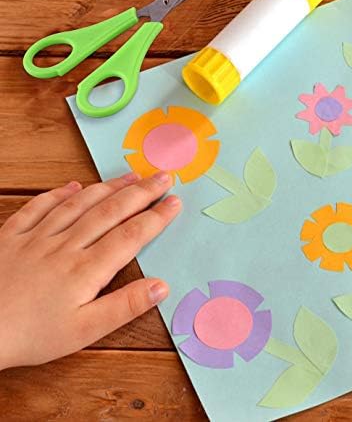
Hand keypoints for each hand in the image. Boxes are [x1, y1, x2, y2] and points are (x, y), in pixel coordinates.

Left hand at [0, 171, 180, 370]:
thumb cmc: (31, 336)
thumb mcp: (83, 332)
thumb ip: (124, 307)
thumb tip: (161, 286)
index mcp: (86, 269)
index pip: (131, 235)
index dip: (156, 217)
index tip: (175, 202)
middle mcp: (66, 245)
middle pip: (111, 211)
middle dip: (142, 192)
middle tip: (164, 177)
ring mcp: (38, 237)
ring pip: (80, 204)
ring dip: (109, 187)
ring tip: (132, 175)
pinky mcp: (12, 235)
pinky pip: (39, 207)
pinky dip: (59, 194)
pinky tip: (74, 186)